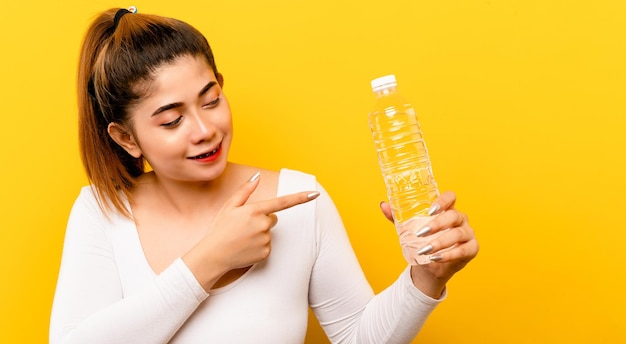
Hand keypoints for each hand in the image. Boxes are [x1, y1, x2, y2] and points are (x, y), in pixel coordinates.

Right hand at [184, 172, 318, 288]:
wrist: (213, 256)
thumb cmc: (219, 229)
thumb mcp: (229, 207)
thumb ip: (245, 191)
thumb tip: (257, 176)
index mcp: (255, 210)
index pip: (282, 202)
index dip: (300, 198)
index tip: (315, 194)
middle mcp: (263, 224)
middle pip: (272, 218)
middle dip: (262, 220)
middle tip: (244, 226)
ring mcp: (265, 239)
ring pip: (269, 232)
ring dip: (259, 233)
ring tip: (242, 238)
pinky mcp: (266, 252)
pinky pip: (267, 245)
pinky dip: (259, 246)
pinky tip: (245, 247)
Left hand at [380, 191, 478, 297]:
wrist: (429, 265)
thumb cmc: (421, 242)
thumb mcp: (409, 229)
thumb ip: (398, 217)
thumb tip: (383, 205)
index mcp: (447, 210)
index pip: (451, 197)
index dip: (443, 201)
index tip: (430, 210)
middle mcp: (460, 219)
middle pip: (454, 215)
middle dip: (438, 224)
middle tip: (421, 233)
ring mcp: (468, 233)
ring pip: (458, 233)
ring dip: (440, 242)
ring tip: (425, 249)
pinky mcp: (472, 249)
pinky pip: (464, 250)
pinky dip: (449, 254)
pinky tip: (436, 258)